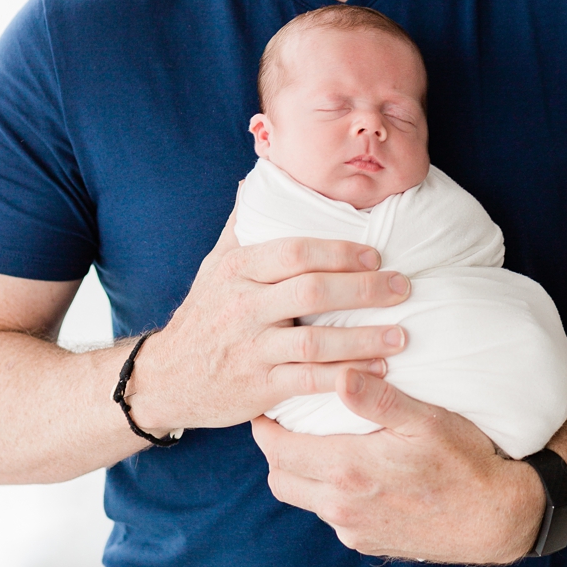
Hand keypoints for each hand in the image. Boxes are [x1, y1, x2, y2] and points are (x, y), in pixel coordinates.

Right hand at [123, 208, 412, 434]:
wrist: (164, 379)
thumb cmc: (205, 314)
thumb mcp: (215, 267)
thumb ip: (243, 226)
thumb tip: (259, 178)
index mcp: (237, 270)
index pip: (295, 252)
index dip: (340, 251)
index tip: (377, 254)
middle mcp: (242, 307)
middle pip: (311, 291)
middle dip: (364, 289)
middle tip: (402, 287)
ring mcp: (250, 349)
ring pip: (315, 342)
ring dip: (364, 339)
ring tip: (401, 335)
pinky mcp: (258, 388)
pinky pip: (308, 381)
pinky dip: (346, 377)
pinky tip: (378, 371)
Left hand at [250, 368, 546, 564]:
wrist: (495, 518)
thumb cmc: (466, 462)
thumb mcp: (428, 421)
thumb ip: (379, 400)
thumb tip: (340, 374)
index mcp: (349, 470)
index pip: (280, 450)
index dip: (265, 428)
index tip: (268, 408)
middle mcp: (342, 505)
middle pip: (281, 479)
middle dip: (275, 452)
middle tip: (284, 425)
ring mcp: (353, 528)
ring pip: (305, 500)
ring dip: (302, 474)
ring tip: (317, 446)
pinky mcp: (368, 542)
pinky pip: (332, 517)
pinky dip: (330, 494)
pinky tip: (354, 475)